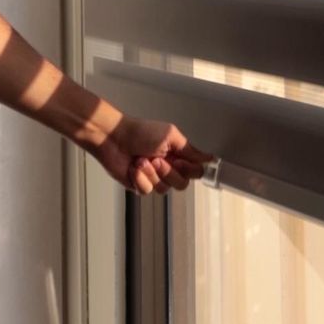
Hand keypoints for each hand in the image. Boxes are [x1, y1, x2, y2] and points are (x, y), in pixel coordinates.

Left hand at [93, 114, 211, 195]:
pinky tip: (134, 168)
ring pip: (164, 189)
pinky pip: (147, 191)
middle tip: (157, 159)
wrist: (114, 139)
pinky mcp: (140, 184)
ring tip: (141, 160)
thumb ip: (190, 150)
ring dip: (151, 174)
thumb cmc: (139, 132)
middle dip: (168, 172)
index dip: (189, 169)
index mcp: (178, 154)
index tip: (178, 160)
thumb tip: (209, 157)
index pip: (195, 171)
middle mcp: (168, 166)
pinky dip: (140, 179)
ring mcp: (154, 177)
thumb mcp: (170, 136)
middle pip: (182, 184)